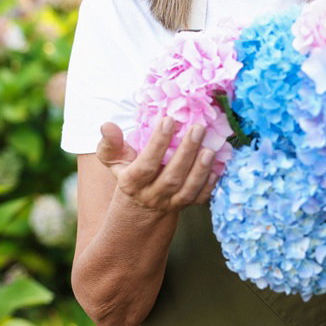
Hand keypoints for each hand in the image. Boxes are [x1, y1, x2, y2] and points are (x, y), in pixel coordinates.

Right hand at [95, 119, 218, 213]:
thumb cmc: (127, 172)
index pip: (146, 165)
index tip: (169, 119)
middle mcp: (152, 195)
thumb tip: (107, 125)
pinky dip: (210, 185)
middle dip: (185, 153)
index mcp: (132, 182)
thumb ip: (111, 144)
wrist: (140, 206)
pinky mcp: (186, 205)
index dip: (158, 143)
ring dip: (200, 170)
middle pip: (171, 178)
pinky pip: (200, 199)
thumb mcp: (114, 160)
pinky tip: (217, 167)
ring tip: (210, 148)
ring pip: (187, 190)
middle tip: (198, 128)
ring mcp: (170, 203)